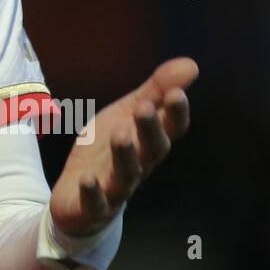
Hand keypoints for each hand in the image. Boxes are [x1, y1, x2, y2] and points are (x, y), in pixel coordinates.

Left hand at [48, 57, 196, 238]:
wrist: (78, 198)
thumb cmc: (109, 151)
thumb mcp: (127, 114)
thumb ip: (155, 91)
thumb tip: (192, 64)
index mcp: (148, 142)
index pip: (170, 129)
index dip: (175, 113)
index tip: (176, 93)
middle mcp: (138, 165)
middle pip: (151, 150)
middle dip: (150, 129)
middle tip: (145, 107)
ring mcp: (115, 187)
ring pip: (126, 173)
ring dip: (125, 155)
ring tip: (121, 134)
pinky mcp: (91, 206)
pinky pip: (94, 201)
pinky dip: (92, 192)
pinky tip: (87, 179)